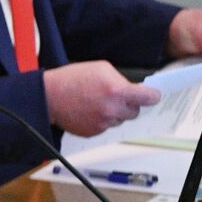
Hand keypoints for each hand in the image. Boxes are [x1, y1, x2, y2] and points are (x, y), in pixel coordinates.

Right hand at [43, 61, 159, 135]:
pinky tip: (89, 111)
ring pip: (119, 120)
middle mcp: (113, 110)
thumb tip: (134, 90)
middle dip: (129, 104)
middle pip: (135, 112)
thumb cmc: (71, 79)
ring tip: (97, 103)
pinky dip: (101, 120)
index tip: (153, 96)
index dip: (152, 96)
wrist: (48, 96)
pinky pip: (105, 127)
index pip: (149, 98)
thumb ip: (121, 80)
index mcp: (118, 91)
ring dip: (114, 113)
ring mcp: (103, 123)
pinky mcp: (93, 132)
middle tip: (116, 97)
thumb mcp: (101, 68)